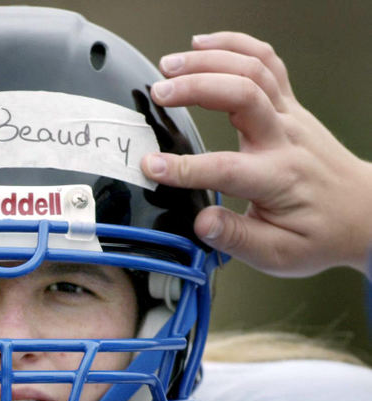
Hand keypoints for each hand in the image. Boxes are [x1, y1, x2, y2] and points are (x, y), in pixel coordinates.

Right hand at [141, 32, 371, 276]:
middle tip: (159, 93)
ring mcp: (290, 116)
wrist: (362, 212)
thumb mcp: (278, 254)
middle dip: (196, 88)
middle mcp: (286, 139)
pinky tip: (204, 45)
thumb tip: (202, 223)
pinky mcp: (289, 105)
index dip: (184, 167)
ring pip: (253, 69)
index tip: (151, 166)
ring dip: (209, 61)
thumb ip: (236, 238)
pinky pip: (266, 62)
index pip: (225, 168)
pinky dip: (234, 45)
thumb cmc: (320, 233)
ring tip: (170, 66)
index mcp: (279, 179)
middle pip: (243, 95)